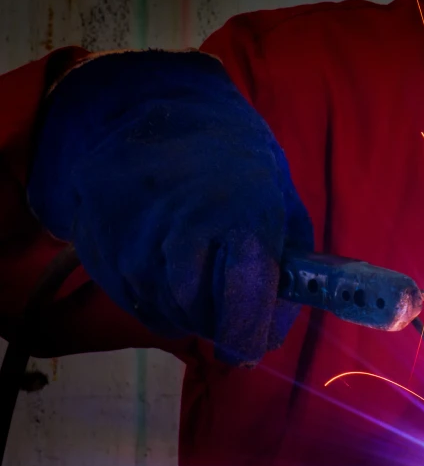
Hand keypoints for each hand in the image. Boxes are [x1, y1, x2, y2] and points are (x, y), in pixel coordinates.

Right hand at [27, 51, 313, 364]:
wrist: (162, 117)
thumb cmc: (237, 172)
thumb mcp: (281, 207)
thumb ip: (286, 272)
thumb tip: (268, 340)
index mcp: (241, 210)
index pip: (243, 288)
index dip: (246, 330)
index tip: (247, 349)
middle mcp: (180, 222)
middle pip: (198, 310)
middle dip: (217, 318)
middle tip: (227, 300)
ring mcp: (131, 233)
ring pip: (162, 310)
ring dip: (184, 308)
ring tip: (196, 268)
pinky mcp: (95, 240)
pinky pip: (131, 299)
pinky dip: (153, 297)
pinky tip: (164, 263)